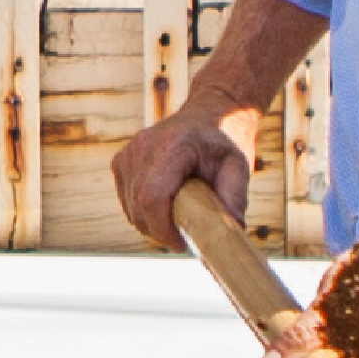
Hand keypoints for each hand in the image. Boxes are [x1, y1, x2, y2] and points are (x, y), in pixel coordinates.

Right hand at [110, 108, 261, 264]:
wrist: (208, 114)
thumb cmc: (224, 143)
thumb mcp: (238, 168)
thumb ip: (234, 200)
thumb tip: (232, 234)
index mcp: (173, 145)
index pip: (152, 196)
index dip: (163, 229)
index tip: (184, 243)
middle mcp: (143, 147)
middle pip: (139, 208)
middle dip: (161, 232)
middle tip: (187, 237)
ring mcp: (127, 154)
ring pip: (131, 209)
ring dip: (153, 224)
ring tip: (179, 221)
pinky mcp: (120, 162)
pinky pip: (127, 201)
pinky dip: (144, 213)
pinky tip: (166, 208)